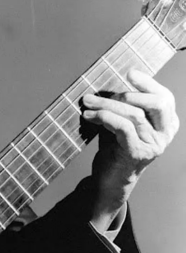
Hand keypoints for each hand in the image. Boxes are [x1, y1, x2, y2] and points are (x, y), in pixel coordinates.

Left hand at [82, 69, 178, 229]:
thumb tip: (108, 84)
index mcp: (166, 124)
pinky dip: (103, 116)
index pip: (165, 97)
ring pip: (134, 114)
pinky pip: (122, 127)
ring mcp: (153, 145)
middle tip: (100, 95)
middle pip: (157, 103)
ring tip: (87, 102)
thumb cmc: (115, 148)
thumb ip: (123, 106)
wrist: (109, 179)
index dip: (149, 83)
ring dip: (105, 104)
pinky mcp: (136, 153)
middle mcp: (164, 135)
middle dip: (127, 93)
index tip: (130, 73)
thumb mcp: (122, 122)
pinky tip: (88, 116)